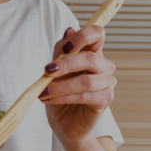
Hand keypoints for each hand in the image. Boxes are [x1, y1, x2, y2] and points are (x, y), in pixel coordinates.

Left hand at [39, 26, 116, 143]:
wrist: (63, 120)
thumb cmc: (60, 91)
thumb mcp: (55, 69)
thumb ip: (60, 51)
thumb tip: (68, 30)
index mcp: (93, 53)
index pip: (97, 34)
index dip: (83, 36)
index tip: (65, 48)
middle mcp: (104, 66)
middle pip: (90, 58)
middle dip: (66, 64)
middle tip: (46, 71)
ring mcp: (107, 83)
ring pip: (86, 81)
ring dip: (61, 85)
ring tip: (43, 91)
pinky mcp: (105, 100)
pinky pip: (84, 96)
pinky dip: (63, 97)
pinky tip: (48, 99)